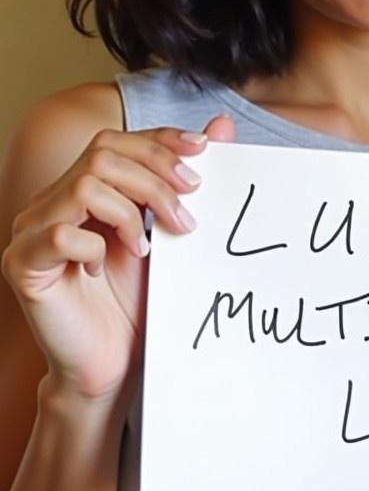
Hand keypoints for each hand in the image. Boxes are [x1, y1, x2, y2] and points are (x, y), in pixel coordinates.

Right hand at [1, 115, 235, 402]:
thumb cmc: (136, 300)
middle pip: (103, 154)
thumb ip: (187, 178)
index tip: (203, 151)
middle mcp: (50, 202)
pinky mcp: (23, 265)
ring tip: (150, 246)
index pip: (116, 142)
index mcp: (81, 189)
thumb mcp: (168, 232)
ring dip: (132, 211)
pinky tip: (107, 267)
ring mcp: (31, 231)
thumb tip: (222, 125)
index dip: (159, 140)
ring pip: (86, 185)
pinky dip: (97, 246)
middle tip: (186, 214)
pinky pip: (61, 233)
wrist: (112, 364)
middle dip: (156, 176)